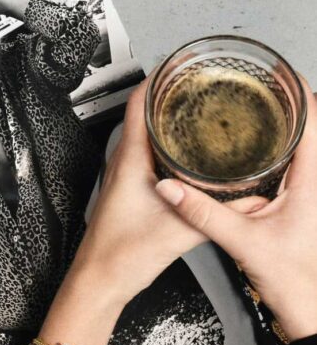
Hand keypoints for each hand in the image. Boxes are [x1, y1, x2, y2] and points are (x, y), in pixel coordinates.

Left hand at [73, 75, 265, 306]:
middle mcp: (123, 163)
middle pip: (145, 113)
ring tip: (199, 114)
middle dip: (173, 95)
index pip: (139, 101)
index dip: (160, 76)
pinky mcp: (130, 191)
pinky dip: (169, 147)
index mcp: (130, 160)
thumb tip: (244, 200)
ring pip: (147, 135)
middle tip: (201, 87)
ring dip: (170, 121)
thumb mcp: (177, 232)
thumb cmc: (119, 256)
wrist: (99, 280)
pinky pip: (150, 157)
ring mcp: (125, 176)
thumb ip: (213, 213)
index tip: (182, 64)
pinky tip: (188, 157)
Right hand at [156, 76, 316, 341]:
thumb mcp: (242, 241)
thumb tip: (172, 189)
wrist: (310, 310)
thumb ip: (202, 213)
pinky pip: (297, 164)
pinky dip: (280, 148)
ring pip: (304, 143)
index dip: (296, 88)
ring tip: (256, 106)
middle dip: (286, 100)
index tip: (276, 69)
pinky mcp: (304, 204)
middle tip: (258, 83)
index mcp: (312, 180)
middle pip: (310, 124)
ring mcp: (313, 191)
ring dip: (284, 123)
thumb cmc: (294, 279)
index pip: (313, 118)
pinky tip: (258, 149)